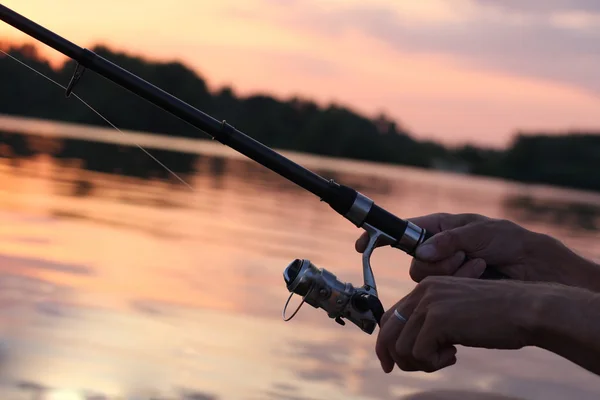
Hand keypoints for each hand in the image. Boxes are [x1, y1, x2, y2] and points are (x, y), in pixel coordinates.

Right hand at [355, 213, 599, 290]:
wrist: (534, 269)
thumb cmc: (509, 241)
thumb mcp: (480, 232)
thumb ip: (449, 241)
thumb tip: (422, 253)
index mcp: (438, 228)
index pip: (401, 230)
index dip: (379, 235)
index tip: (361, 243)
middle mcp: (436, 249)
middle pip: (414, 261)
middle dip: (437, 261)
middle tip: (464, 256)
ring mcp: (444, 271)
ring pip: (424, 278)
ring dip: (452, 271)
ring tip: (478, 264)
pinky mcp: (452, 289)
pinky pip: (440, 290)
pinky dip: (459, 281)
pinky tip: (481, 274)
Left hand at [376, 275, 538, 373]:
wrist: (527, 310)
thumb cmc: (498, 316)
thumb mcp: (457, 312)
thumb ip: (432, 321)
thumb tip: (409, 345)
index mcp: (426, 286)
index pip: (390, 317)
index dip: (386, 343)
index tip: (392, 364)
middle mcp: (423, 291)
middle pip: (388, 332)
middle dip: (397, 357)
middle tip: (418, 368)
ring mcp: (429, 303)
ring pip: (401, 347)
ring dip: (421, 362)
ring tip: (446, 358)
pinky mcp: (439, 319)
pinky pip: (419, 353)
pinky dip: (433, 363)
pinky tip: (455, 355)